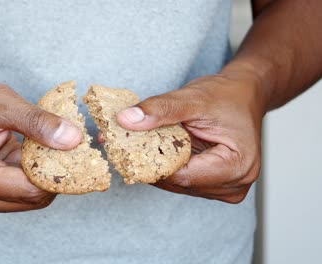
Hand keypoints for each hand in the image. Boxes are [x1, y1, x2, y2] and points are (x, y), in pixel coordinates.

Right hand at [0, 77, 81, 214]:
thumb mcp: (2, 103)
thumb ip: (38, 122)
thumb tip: (74, 140)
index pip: (31, 190)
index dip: (59, 173)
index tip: (77, 151)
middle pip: (33, 199)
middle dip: (55, 175)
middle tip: (69, 147)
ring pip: (30, 199)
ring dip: (45, 176)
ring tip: (50, 147)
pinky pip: (21, 193)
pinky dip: (34, 175)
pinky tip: (37, 153)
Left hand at [116, 71, 264, 202]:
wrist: (244, 94)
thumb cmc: (227, 96)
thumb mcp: (193, 98)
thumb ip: (160, 110)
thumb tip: (126, 120)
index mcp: (237, 166)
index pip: (183, 176)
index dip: (151, 163)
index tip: (123, 147)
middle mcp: (234, 184)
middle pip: (178, 182)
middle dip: (149, 163)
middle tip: (119, 142)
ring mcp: (223, 187)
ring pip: (176, 182)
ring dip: (154, 164)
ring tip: (133, 142)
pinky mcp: (212, 183)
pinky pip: (180, 178)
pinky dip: (164, 163)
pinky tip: (150, 148)